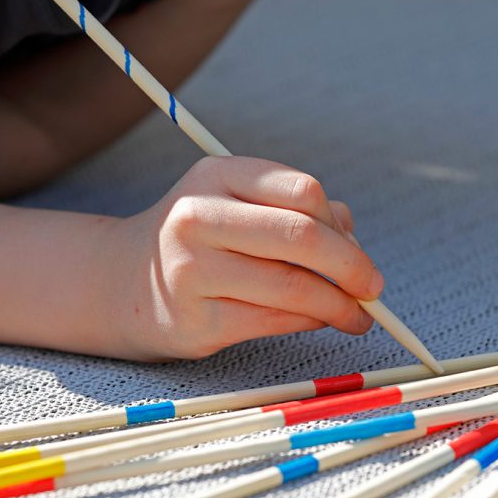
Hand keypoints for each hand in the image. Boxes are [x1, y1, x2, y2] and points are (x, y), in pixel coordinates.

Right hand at [107, 156, 383, 359]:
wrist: (122, 282)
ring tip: (357, 315)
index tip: (358, 250)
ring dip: (339, 305)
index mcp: (216, 175)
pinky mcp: (196, 321)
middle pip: (303, 237)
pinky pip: (274, 321)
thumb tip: (354, 241)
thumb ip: (295, 213)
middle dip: (352, 267)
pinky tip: (319, 321)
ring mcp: (193, 271)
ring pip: (293, 287)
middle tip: (374, 289)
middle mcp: (198, 218)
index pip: (302, 192)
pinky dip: (310, 322)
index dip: (342, 226)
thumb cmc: (200, 240)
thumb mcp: (235, 205)